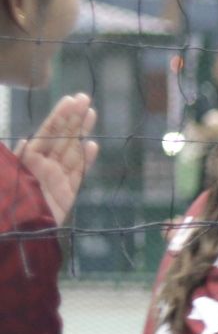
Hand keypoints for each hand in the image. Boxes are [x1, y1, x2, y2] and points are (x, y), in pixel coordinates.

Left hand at [17, 93, 98, 226]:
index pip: (46, 132)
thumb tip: (25, 141)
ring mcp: (55, 179)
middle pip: (61, 138)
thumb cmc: (9, 203)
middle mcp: (41, 166)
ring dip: (82, 132)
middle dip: (73, 118)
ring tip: (92, 113)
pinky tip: (92, 145)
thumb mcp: (9, 175)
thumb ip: (18, 159)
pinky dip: (85, 160)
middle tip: (85, 98)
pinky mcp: (66, 195)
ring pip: (71, 151)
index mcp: (26, 159)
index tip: (70, 100)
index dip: (58, 117)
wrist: (16, 235)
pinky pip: (78, 174)